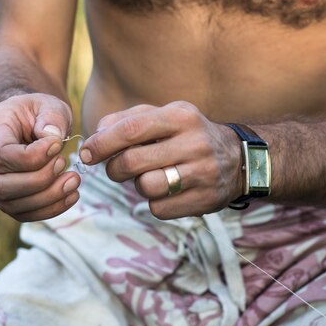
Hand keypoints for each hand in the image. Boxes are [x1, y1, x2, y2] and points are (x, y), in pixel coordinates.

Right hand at [0, 93, 80, 221]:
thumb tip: (52, 138)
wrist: (31, 124)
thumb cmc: (40, 112)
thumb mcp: (49, 104)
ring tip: (74, 180)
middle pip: (1, 185)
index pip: (1, 154)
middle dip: (39, 181)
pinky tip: (72, 195)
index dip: (32, 156)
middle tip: (64, 163)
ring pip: (11, 204)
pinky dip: (50, 209)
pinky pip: (24, 214)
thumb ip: (52, 117)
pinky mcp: (9, 199)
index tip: (57, 145)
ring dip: (48, 198)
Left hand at [79, 102, 242, 217]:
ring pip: (146, 187)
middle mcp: (194, 143)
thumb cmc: (187, 135)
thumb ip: (127, 120)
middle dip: (114, 168)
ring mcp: (202, 173)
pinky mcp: (204, 200)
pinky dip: (154, 203)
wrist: (239, 160)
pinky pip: (160, 209)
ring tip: (148, 177)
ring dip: (138, 185)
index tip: (86, 153)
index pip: (131, 129)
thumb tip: (95, 136)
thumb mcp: (165, 116)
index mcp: (180, 116)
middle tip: (115, 168)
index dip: (102, 143)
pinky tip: (167, 191)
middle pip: (133, 161)